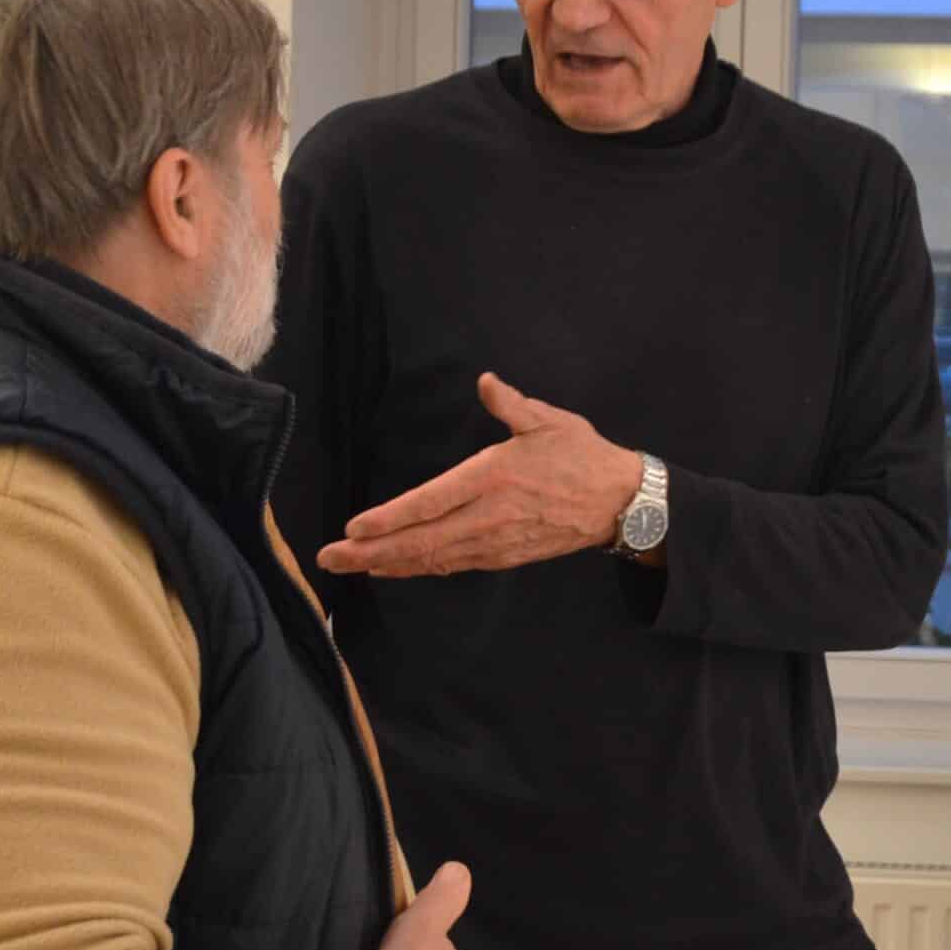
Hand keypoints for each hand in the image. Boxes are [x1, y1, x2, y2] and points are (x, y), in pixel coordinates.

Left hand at [318, 373, 641, 577]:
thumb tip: (485, 382)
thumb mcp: (549, 421)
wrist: (620, 502)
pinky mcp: (505, 556)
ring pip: (434, 558)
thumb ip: (511, 404)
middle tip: (330, 558)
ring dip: (389, 563)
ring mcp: (497, 541)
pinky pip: (454, 565)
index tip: (353, 526)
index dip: (389, 518)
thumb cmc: (582, 456)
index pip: (430, 502)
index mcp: (494, 477)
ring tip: (351, 564)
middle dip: (371, 551)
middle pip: (421, 540)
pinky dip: (421, 567)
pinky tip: (397, 566)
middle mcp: (490, 515)